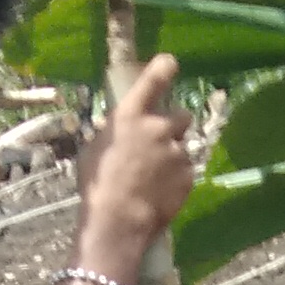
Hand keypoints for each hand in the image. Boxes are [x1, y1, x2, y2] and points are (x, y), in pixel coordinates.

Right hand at [77, 54, 198, 249]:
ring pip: (183, 147)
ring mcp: (177, 152)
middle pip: (181, 115)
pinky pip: (186, 171)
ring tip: (155, 177)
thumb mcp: (95, 149)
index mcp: (131, 115)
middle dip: (174, 126)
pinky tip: (160, 192)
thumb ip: (113, 132)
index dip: (165, 67)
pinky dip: (177, 179)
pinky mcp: (189, 175)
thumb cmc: (98, 185)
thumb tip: (119, 130)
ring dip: (174, 156)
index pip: (155, 78)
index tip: (171, 63)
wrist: (118, 221)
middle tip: (161, 143)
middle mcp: (159, 127)